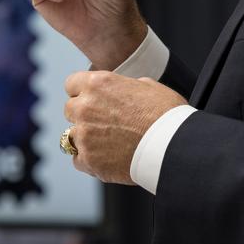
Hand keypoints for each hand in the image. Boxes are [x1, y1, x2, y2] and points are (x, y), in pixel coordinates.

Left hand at [63, 71, 187, 183]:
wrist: (174, 146)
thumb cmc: (166, 115)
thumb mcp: (148, 86)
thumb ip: (124, 86)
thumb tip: (121, 90)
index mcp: (98, 84)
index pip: (71, 84)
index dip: (82, 92)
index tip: (90, 100)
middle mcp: (85, 107)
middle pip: (69, 110)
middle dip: (83, 115)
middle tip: (104, 123)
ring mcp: (84, 135)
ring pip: (70, 136)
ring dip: (85, 138)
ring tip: (107, 143)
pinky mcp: (88, 159)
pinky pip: (77, 159)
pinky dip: (89, 160)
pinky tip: (106, 158)